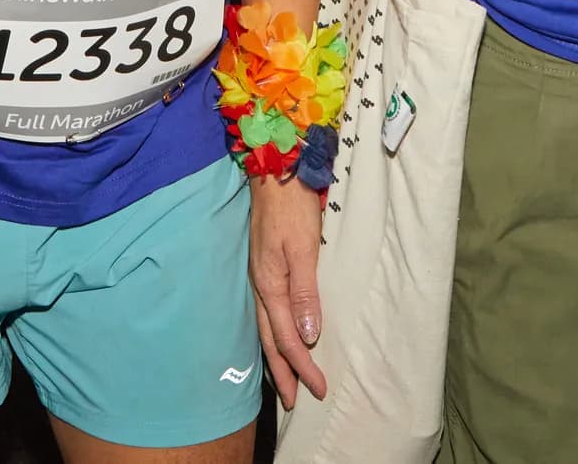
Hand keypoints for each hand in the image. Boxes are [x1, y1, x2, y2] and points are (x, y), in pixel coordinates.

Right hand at [249, 173, 328, 409]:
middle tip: (297, 402)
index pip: (286, 339)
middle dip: (284, 373)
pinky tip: (280, 338)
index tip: (317, 390)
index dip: (302, 367)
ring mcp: (260, 279)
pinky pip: (267, 314)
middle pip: (270, 341)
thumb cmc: (291, 208)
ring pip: (266, 329)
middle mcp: (260, 288)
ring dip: (277, 358)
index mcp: (269, 287)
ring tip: (287, 381)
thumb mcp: (302, 249)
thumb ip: (305, 292)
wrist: (274, 174)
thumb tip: (307, 336)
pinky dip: (274, 335)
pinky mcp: (265, 269)